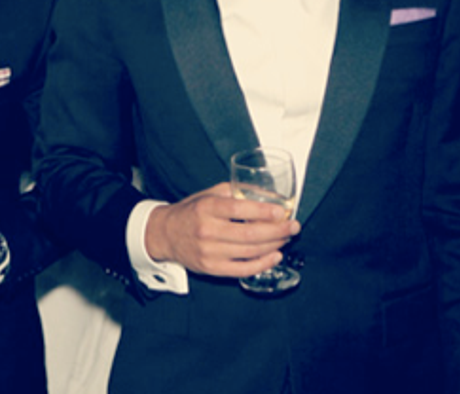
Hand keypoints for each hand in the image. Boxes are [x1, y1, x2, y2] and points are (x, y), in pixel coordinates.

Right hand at [145, 183, 299, 277]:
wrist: (165, 234)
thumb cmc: (191, 212)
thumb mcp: (209, 193)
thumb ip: (236, 191)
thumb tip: (267, 193)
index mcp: (207, 208)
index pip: (240, 209)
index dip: (264, 212)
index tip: (282, 211)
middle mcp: (207, 231)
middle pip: (250, 234)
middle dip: (277, 231)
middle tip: (293, 227)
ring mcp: (209, 252)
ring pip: (250, 252)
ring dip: (274, 246)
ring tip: (286, 238)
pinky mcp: (211, 268)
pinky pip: (243, 270)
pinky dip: (262, 264)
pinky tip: (275, 256)